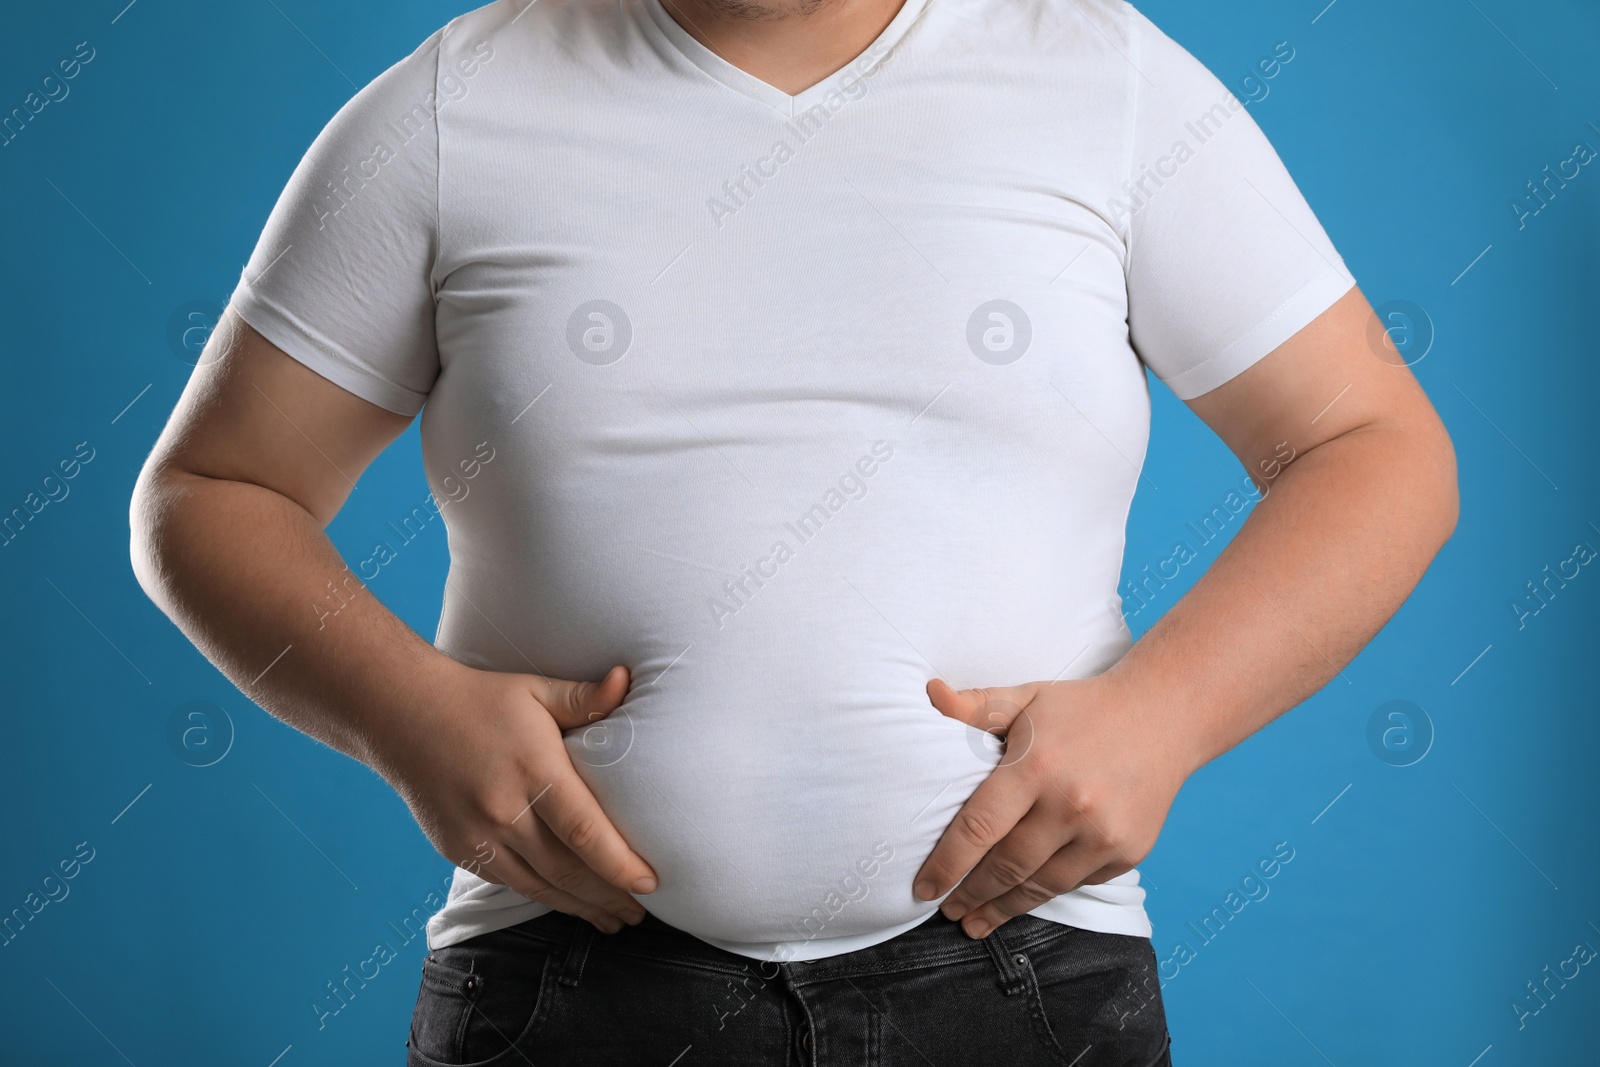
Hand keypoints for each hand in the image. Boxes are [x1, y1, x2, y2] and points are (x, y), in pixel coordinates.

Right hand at [376, 659, 656, 933]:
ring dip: (582, 908)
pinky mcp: (460, 850)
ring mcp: (478, 836)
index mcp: (533, 770)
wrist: (403, 716)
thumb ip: (584, 698)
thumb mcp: (535, 690)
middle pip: (569, 870)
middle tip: (644, 912)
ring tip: (616, 919)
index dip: (620, 865)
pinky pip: (511, 883)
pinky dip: (546, 897)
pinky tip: (571, 903)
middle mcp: (505, 810)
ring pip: (541, 886)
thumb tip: (625, 678)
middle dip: (611, 897)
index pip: (585, 831)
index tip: (651, 884)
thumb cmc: (481, 700)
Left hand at [911, 674, 1192, 938]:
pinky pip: (1076, 882)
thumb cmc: (1082, 708)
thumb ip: (975, 706)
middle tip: (947, 911)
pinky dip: (1046, 892)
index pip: (979, 828)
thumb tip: (930, 692)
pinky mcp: (1128, 852)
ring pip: (1041, 886)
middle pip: (1007, 867)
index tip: (924, 888)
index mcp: (1036, 767)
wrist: (1164, 716)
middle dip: (971, 895)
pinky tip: (1023, 898)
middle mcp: (1071, 805)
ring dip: (1004, 908)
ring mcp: (1103, 834)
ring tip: (976, 921)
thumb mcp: (1027, 698)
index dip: (947, 865)